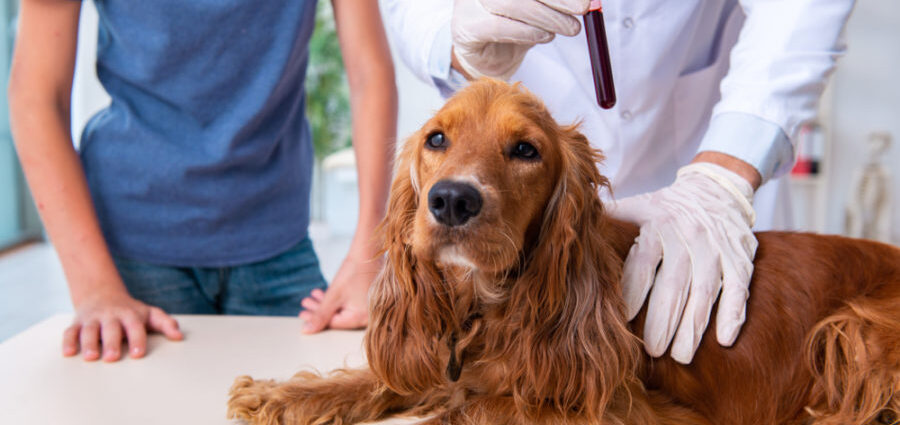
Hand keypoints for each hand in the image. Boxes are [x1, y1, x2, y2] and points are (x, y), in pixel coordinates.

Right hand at [63, 289, 182, 361]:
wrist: (102, 293)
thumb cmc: (130, 311)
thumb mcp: (150, 314)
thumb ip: (165, 323)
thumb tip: (179, 336)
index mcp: (130, 315)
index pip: (135, 327)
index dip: (137, 340)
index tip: (138, 354)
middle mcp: (110, 316)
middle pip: (111, 329)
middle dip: (111, 343)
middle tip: (112, 358)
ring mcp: (93, 319)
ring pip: (89, 330)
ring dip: (89, 343)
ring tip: (90, 357)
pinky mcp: (78, 322)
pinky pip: (71, 331)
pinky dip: (68, 341)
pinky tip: (68, 353)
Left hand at [299, 246, 381, 332]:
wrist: (369, 252)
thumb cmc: (354, 272)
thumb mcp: (334, 295)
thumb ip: (320, 315)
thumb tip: (306, 330)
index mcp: (361, 318)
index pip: (334, 324)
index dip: (316, 319)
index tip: (302, 313)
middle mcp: (368, 317)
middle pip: (338, 318)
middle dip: (319, 309)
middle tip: (305, 303)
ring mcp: (369, 309)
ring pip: (342, 310)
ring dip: (326, 304)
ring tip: (312, 296)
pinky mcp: (368, 300)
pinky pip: (349, 305)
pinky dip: (337, 300)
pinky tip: (324, 294)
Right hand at [451, 0, 588, 79]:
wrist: (489, 54)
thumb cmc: (519, 21)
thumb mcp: (544, 2)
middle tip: (583, 9)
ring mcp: (469, 2)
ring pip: (511, 3)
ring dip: (547, 17)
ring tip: (571, 29)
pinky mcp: (465, 26)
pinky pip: (499, 27)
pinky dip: (528, 33)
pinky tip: (546, 37)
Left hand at [607, 162, 757, 363]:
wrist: (717, 186)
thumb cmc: (669, 205)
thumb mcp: (639, 204)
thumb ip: (611, 219)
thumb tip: (570, 223)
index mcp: (658, 225)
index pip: (643, 263)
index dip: (634, 293)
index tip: (624, 320)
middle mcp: (688, 237)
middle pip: (674, 284)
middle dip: (663, 321)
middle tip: (653, 351)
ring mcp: (716, 249)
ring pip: (706, 291)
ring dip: (694, 327)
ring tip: (681, 355)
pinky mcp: (740, 258)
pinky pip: (739, 289)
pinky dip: (734, 315)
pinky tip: (726, 341)